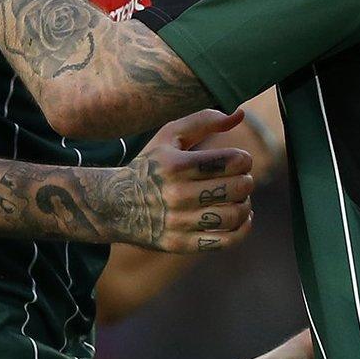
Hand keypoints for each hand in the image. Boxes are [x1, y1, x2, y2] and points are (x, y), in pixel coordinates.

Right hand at [119, 108, 256, 252]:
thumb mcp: (169, 137)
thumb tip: (240, 114)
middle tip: (238, 179)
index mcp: (177, 165)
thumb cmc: (150, 166)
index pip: (232, 161)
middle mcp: (177, 194)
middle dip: (245, 180)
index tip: (237, 161)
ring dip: (245, 205)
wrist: (113, 205)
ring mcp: (178, 222)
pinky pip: (226, 242)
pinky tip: (241, 218)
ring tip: (237, 199)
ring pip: (234, 215)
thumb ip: (203, 120)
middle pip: (238, 187)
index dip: (243, 159)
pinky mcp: (180, 244)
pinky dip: (242, 229)